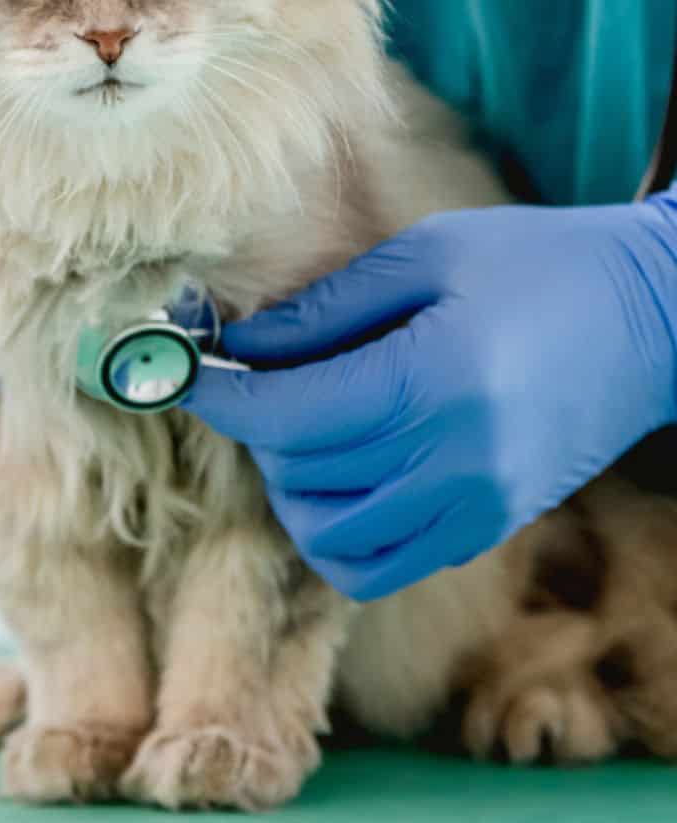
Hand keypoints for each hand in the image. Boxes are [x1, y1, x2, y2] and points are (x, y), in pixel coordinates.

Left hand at [184, 200, 676, 599]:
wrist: (647, 319)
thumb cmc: (535, 264)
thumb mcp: (425, 257)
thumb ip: (324, 310)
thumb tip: (238, 347)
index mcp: (434, 381)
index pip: (289, 417)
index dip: (224, 400)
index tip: (190, 376)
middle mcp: (453, 462)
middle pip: (302, 479)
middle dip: (258, 434)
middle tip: (259, 385)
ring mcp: (475, 508)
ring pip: (331, 541)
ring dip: (293, 490)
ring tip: (303, 430)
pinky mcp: (488, 528)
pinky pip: (381, 565)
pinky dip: (340, 531)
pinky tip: (344, 473)